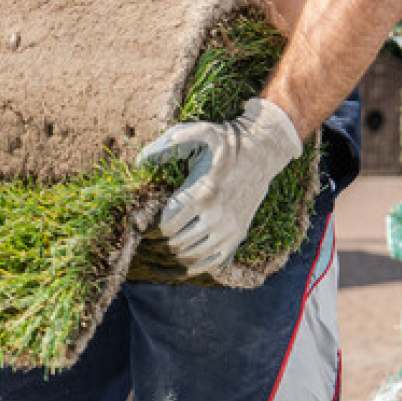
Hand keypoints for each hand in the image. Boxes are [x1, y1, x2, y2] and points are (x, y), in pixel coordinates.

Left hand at [136, 98, 301, 276]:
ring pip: (190, 257)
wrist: (263, 151)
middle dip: (155, 243)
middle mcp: (217, 217)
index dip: (148, 229)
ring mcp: (229, 230)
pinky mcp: (237, 237)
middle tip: (142, 238)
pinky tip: (174, 261)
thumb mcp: (197, 133)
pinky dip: (190, 267)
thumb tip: (139, 163)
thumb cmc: (224, 141)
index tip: (138, 224)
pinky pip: (210, 263)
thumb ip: (166, 145)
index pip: (166, 226)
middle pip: (175, 244)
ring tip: (154, 248)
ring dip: (168, 256)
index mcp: (202, 194)